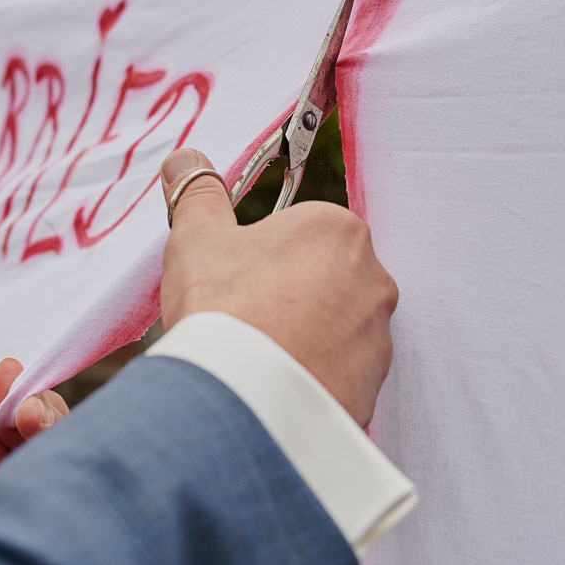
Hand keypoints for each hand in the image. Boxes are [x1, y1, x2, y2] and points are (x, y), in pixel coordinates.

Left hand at [0, 359, 67, 564]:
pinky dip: (11, 514)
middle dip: (48, 433)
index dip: (42, 406)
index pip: (36, 411)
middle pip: (56, 445)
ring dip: (22, 475)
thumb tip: (11, 368)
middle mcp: (4, 469)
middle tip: (28, 429)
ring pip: (47, 485)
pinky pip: (29, 528)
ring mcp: (2, 507)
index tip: (28, 410)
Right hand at [159, 147, 397, 425]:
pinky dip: (312, 380)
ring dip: (303, 341)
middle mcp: (373, 279)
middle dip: (287, 298)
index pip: (300, 235)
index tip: (236, 283)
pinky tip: (276, 389)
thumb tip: (186, 162)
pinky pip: (339, 376)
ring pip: (333, 331)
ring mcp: (379, 337)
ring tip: (257, 358)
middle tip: (244, 321)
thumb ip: (197, 196)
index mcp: (338, 230)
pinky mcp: (373, 387)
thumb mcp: (198, 241)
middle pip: (322, 282)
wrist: (244, 403)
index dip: (261, 258)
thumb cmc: (224, 310)